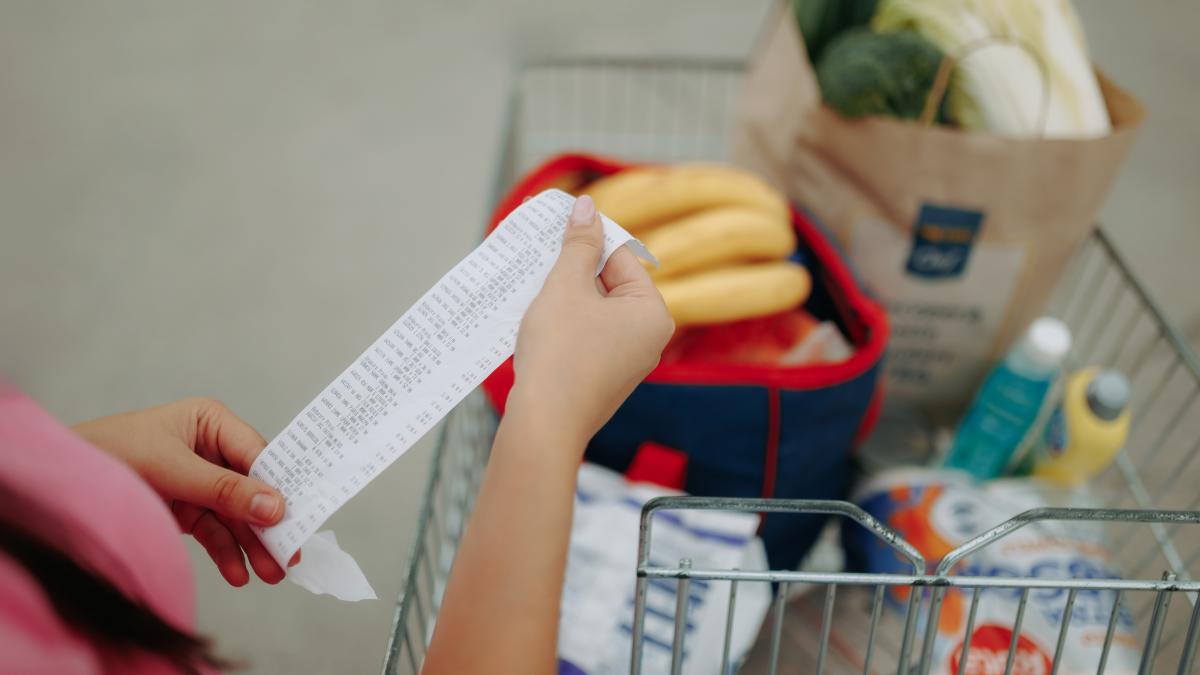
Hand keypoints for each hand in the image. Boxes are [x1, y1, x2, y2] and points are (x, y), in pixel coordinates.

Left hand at [74, 397, 296, 586]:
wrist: (58, 483)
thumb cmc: (110, 454)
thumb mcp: (172, 469)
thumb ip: (224, 490)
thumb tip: (274, 507)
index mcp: (211, 422)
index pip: (256, 454)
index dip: (277, 485)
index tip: (296, 517)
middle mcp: (211, 450)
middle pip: (252, 489)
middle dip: (268, 524)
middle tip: (287, 556)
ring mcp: (199, 482)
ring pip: (236, 515)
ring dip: (252, 545)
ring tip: (269, 574)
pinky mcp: (186, 509)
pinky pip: (214, 531)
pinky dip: (226, 552)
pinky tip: (237, 573)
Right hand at [510, 195, 673, 447]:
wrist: (544, 424)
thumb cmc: (560, 353)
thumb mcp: (566, 286)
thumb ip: (578, 244)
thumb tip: (588, 207)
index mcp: (652, 312)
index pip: (620, 256)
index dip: (584, 240)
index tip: (554, 227)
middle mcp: (647, 338)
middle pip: (607, 284)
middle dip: (570, 271)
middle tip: (536, 257)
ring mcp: (625, 362)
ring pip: (592, 312)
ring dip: (561, 297)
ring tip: (529, 288)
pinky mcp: (601, 378)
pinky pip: (584, 337)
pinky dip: (561, 325)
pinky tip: (533, 321)